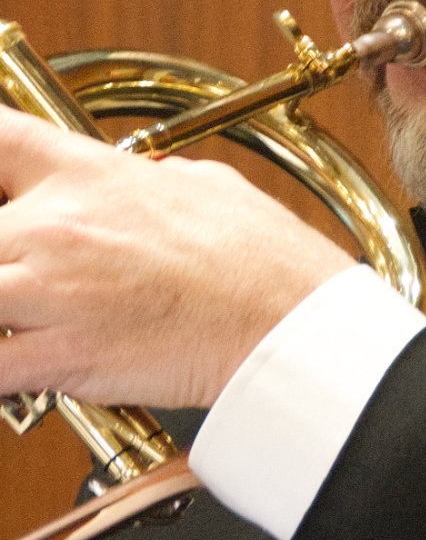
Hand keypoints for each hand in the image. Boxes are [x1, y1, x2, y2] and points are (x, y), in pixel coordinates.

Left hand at [0, 107, 356, 407]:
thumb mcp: (206, 183)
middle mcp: (57, 225)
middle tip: (25, 277)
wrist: (284, 317)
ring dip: (0, 311)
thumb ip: (158, 178)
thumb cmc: (259, 255)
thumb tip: (151, 180)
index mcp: (90, 173)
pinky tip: (23, 366)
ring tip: (27, 321)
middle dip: (1, 257)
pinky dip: (0, 366)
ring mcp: (51, 290)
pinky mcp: (60, 355)